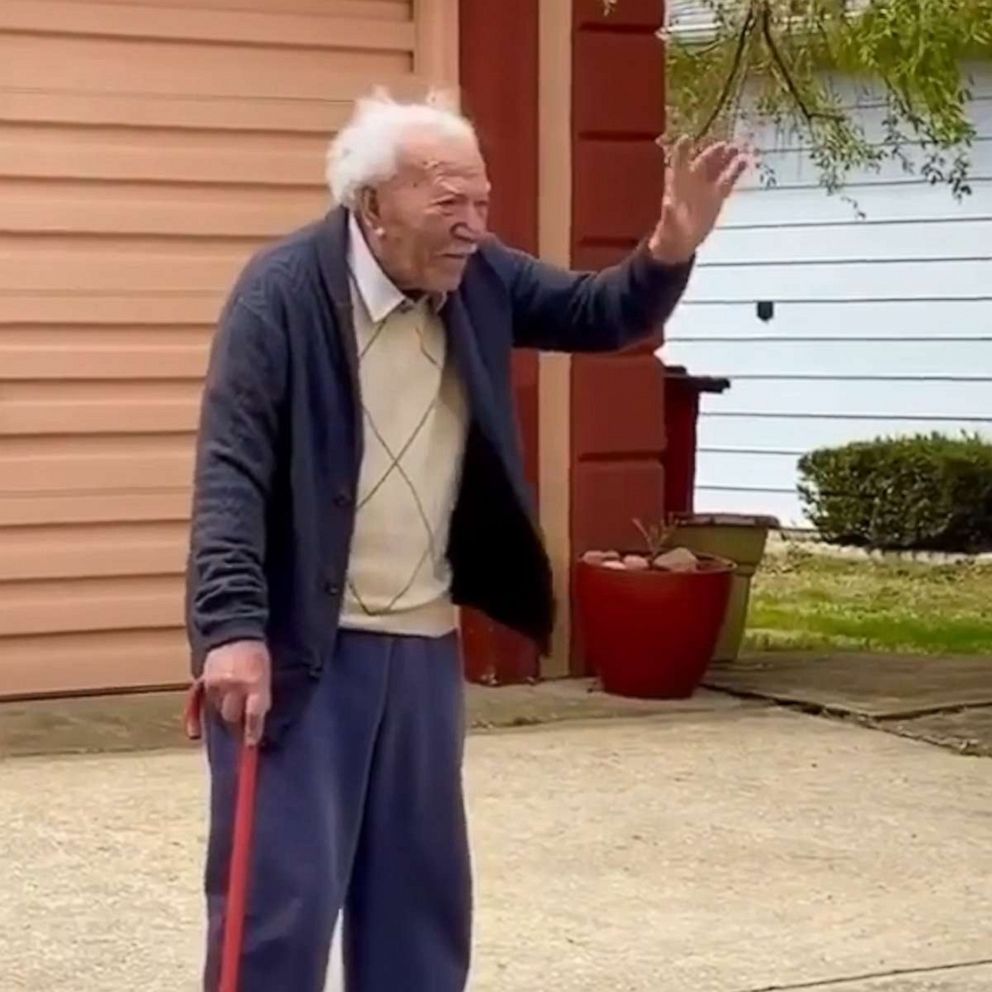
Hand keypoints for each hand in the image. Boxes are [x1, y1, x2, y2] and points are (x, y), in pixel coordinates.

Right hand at [203, 640, 271, 745]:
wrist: (234, 629)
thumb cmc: (256, 653)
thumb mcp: (266, 672)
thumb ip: (261, 695)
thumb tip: (256, 720)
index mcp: (254, 682)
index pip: (253, 714)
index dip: (252, 731)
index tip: (251, 743)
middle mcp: (234, 684)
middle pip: (231, 715)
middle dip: (235, 722)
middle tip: (238, 727)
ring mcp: (216, 682)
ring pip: (216, 710)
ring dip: (222, 714)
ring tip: (226, 715)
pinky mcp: (203, 679)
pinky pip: (199, 704)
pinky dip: (199, 716)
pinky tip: (196, 731)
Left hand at [648, 137, 748, 265]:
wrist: (680, 242)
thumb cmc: (670, 231)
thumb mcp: (668, 225)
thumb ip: (669, 215)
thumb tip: (667, 205)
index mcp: (676, 185)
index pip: (679, 164)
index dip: (682, 151)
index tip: (686, 139)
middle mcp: (692, 182)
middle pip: (703, 163)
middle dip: (712, 153)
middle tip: (723, 145)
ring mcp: (706, 188)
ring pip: (717, 168)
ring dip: (726, 158)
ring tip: (736, 148)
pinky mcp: (717, 196)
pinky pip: (728, 180)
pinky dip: (736, 170)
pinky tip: (745, 160)